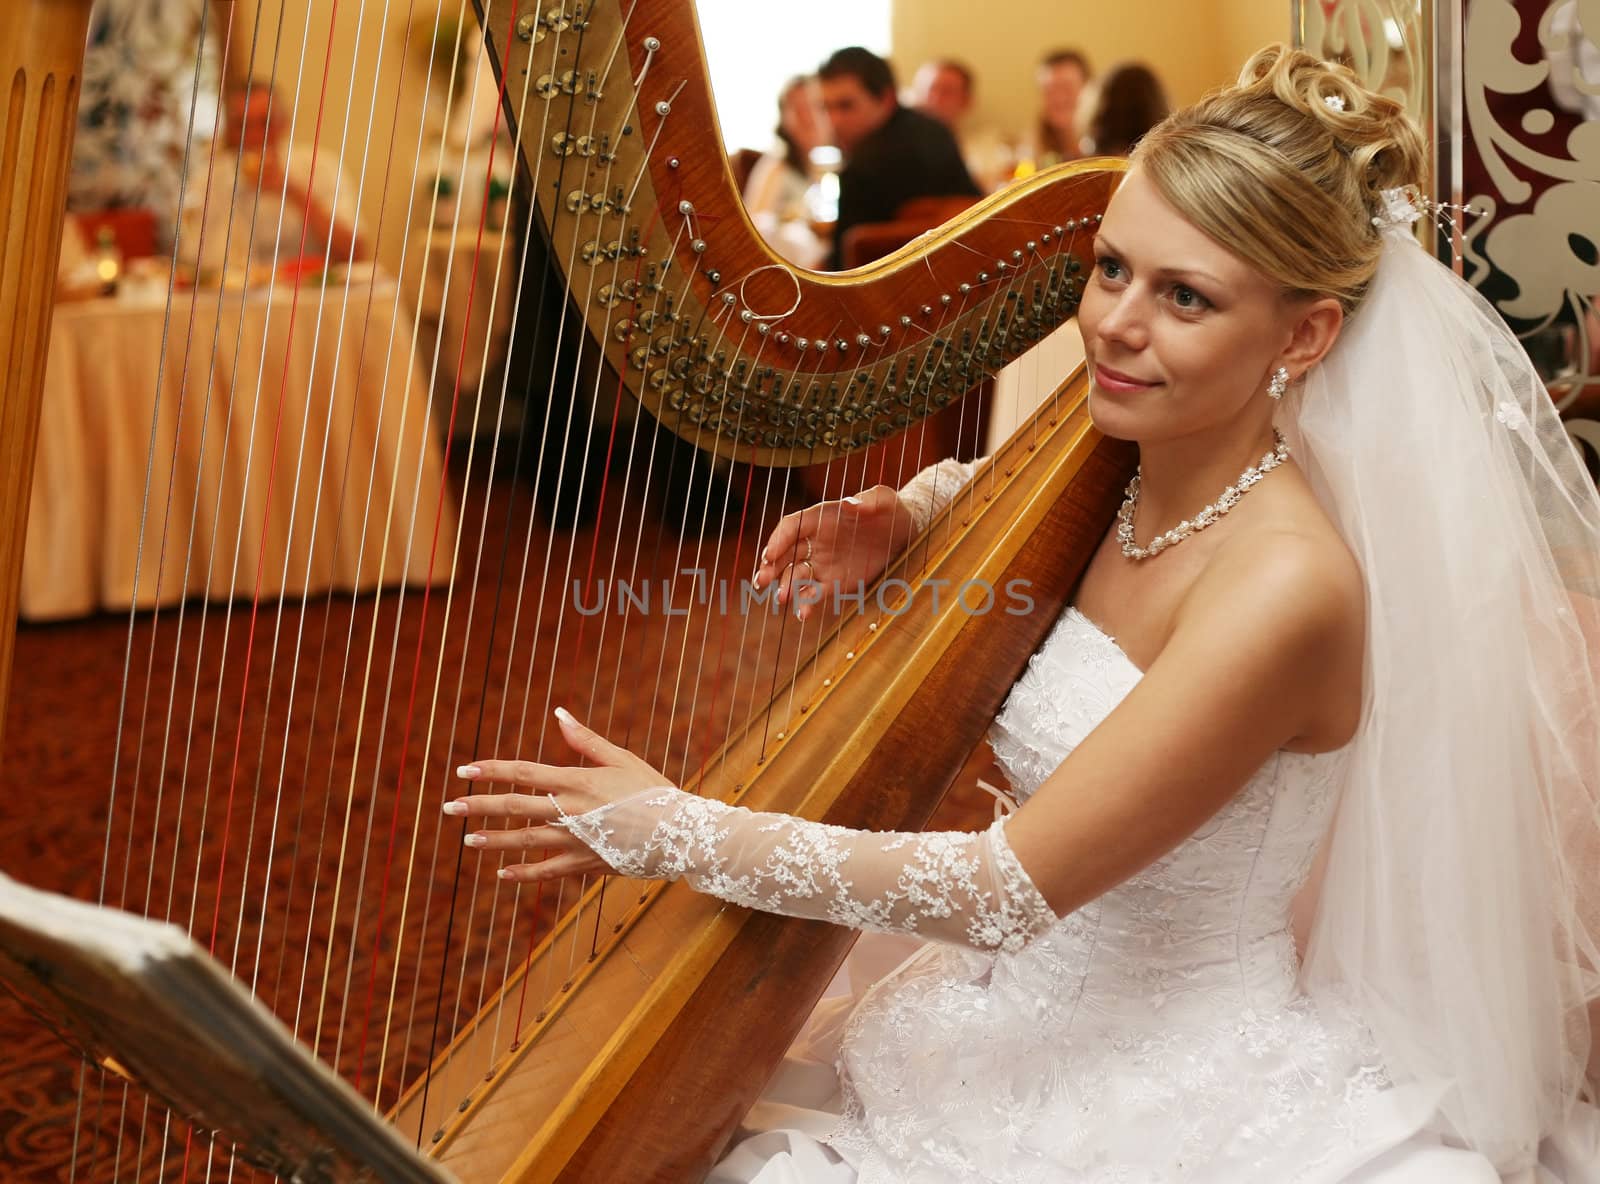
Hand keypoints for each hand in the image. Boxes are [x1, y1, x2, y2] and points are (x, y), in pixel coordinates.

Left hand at [443, 707, 673, 882]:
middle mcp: (570, 811)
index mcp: (577, 781)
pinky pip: (547, 872)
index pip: (524, 772)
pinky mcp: (585, 864)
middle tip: (450, 805)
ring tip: (468, 839)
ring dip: (494, 840)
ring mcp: (576, 841)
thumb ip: (586, 740)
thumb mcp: (621, 759)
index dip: (492, 771)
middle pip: (515, 807)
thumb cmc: (653, 790)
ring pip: (525, 841)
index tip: (464, 770)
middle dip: (480, 805)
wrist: (681, 832)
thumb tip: (559, 715)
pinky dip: (523, 874)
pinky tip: (501, 874)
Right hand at [752, 485, 916, 621]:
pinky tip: (803, 613)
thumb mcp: (884, 500)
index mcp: (820, 517)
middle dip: (772, 567)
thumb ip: (870, 500)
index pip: (791, 526)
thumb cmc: (890, 510)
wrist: (904, 534)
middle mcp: (815, 541)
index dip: (778, 539)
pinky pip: (814, 594)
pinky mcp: (834, 583)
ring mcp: (822, 563)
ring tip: (783, 598)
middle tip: (762, 580)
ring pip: (795, 576)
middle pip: (785, 553)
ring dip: (786, 587)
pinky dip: (807, 603)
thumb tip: (851, 504)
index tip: (769, 554)